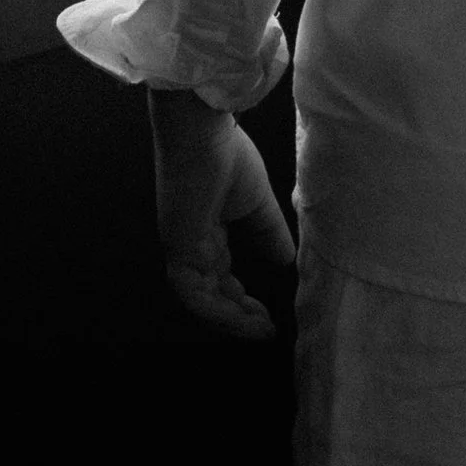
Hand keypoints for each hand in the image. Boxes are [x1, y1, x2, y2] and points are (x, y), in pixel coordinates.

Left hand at [149, 90, 296, 340]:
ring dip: (231, 320)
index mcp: (207, 234)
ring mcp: (182, 252)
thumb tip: (287, 262)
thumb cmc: (225, 155)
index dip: (242, 300)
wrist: (201, 134)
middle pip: (213, 295)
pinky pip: (195, 294)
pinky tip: (243, 319)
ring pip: (203, 302)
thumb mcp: (258, 203)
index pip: (222, 278)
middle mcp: (192, 249)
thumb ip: (270, 233)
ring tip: (259, 331)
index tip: (268, 316)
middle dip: (239, 316)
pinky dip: (218, 311)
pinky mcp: (178, 251)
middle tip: (266, 331)